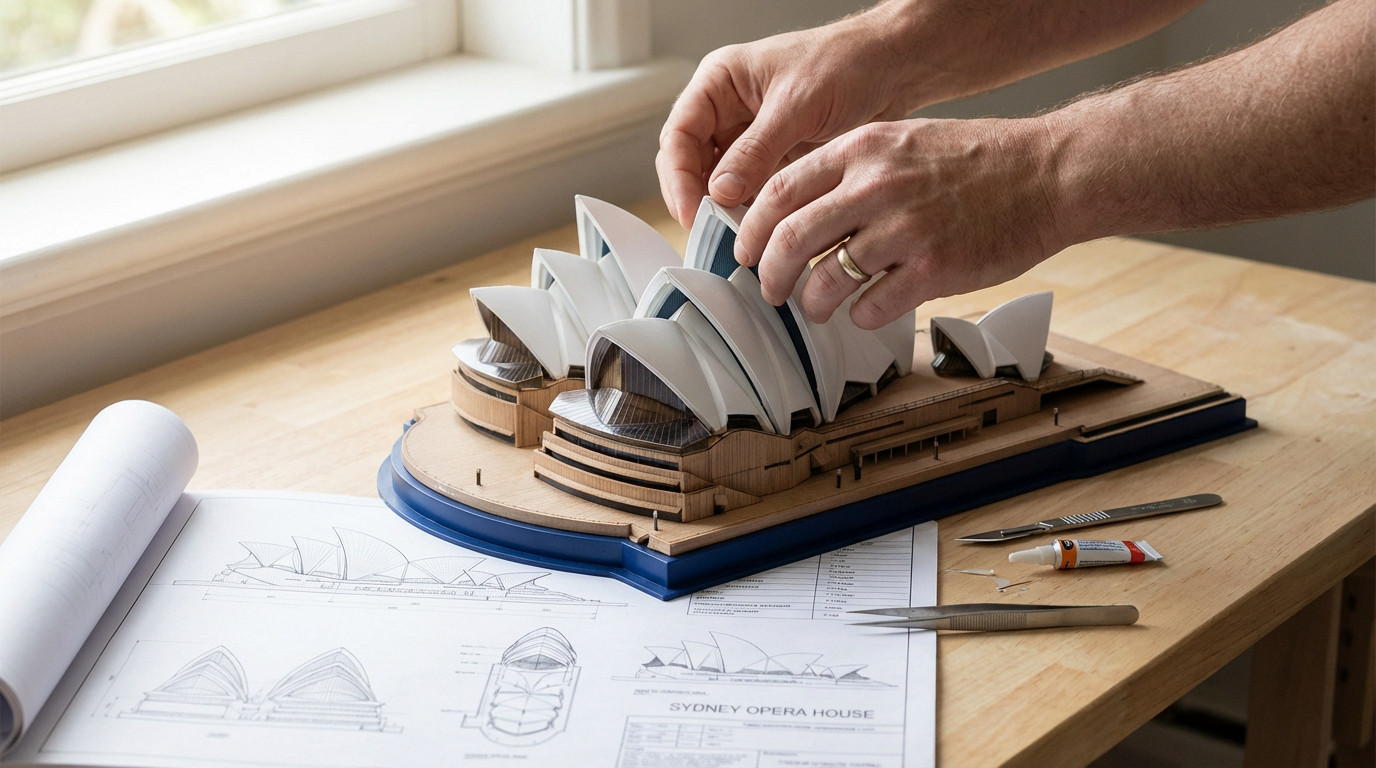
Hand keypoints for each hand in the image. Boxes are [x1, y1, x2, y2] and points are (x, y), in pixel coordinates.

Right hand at [655, 7, 916, 227]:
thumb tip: (721, 192)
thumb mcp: (796, 105)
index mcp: (720, 82)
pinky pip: (750, 192)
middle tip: (709, 234)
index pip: (680, 134)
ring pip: (719, 183)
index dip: (679, 177)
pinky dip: (750, 213)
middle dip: (696, 199)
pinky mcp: (774, 159)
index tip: (693, 211)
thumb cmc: (847, 63)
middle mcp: (728, 110)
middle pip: (691, 163)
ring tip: (735, 239)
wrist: (894, 67)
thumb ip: (756, 151)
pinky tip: (757, 232)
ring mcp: (750, 137)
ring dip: (724, 211)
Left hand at [735, 117, 1067, 328]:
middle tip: (770, 290)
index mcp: (862, 150)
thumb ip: (850, 170)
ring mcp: (905, 229)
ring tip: (816, 308)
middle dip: (770, 274)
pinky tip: (866, 311)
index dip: (753, 229)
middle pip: (791, 239)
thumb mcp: (902, 140)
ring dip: (812, 304)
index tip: (746, 251)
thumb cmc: (978, 160)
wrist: (1048, 174)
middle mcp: (877, 186)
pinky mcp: (934, 269)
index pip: (779, 192)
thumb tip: (796, 211)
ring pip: (827, 280)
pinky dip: (861, 316)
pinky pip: (873, 307)